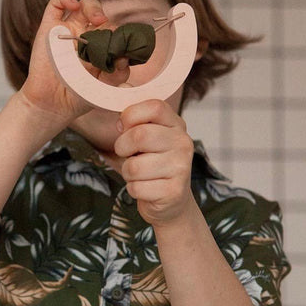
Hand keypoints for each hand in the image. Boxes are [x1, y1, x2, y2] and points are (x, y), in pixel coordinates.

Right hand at [19, 0, 130, 124]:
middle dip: (109, 24)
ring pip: (84, 5)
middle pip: (102, 16)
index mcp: (100, 46)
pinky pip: (57, 3)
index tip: (124, 48)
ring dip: (94, 7)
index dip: (121, 36)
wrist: (52, 104)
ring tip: (98, 19)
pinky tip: (73, 4)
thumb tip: (125, 58)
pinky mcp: (49, 27)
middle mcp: (85, 35)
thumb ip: (117, 74)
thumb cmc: (77, 96)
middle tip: (112, 34)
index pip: (115, 32)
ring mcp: (67, 29)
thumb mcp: (103, 88)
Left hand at [114, 99, 194, 226]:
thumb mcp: (145, 138)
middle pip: (140, 135)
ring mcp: (182, 167)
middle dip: (122, 147)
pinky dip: (133, 189)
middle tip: (126, 154)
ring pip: (134, 166)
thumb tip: (121, 103)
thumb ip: (134, 120)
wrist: (170, 202)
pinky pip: (136, 187)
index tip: (124, 127)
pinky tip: (146, 189)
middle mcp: (183, 142)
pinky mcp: (175, 191)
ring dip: (127, 172)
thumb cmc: (151, 165)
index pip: (154, 106)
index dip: (130, 115)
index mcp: (175, 124)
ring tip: (139, 174)